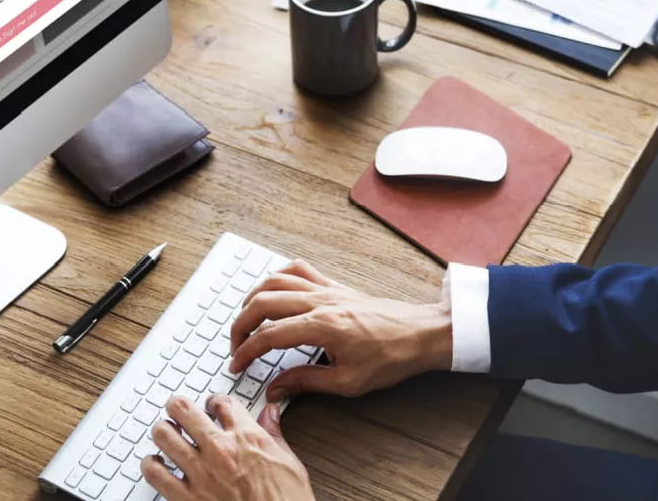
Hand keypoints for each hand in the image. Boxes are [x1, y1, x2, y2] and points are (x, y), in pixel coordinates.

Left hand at [143, 395, 314, 500]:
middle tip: (179, 412)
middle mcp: (220, 450)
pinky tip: (156, 465)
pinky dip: (151, 465)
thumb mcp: (289, 463)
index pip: (221, 402)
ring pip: (163, 435)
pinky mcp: (187, 499)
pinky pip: (155, 474)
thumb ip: (274, 434)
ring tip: (166, 435)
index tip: (211, 406)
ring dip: (163, 432)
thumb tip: (269, 414)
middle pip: (183, 409)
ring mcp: (201, 474)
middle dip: (178, 407)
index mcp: (247, 438)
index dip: (214, 401)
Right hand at [229, 260, 452, 401]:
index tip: (236, 365)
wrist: (422, 334)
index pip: (268, 336)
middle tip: (235, 346)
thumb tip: (276, 389)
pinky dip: (278, 276)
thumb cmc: (392, 357)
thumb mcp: (348, 382)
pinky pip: (299, 269)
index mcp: (321, 326)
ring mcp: (327, 289)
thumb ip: (306, 382)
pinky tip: (272, 289)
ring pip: (275, 281)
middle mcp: (320, 302)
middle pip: (262, 303)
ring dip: (253, 298)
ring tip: (246, 319)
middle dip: (240, 325)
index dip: (246, 352)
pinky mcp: (335, 286)